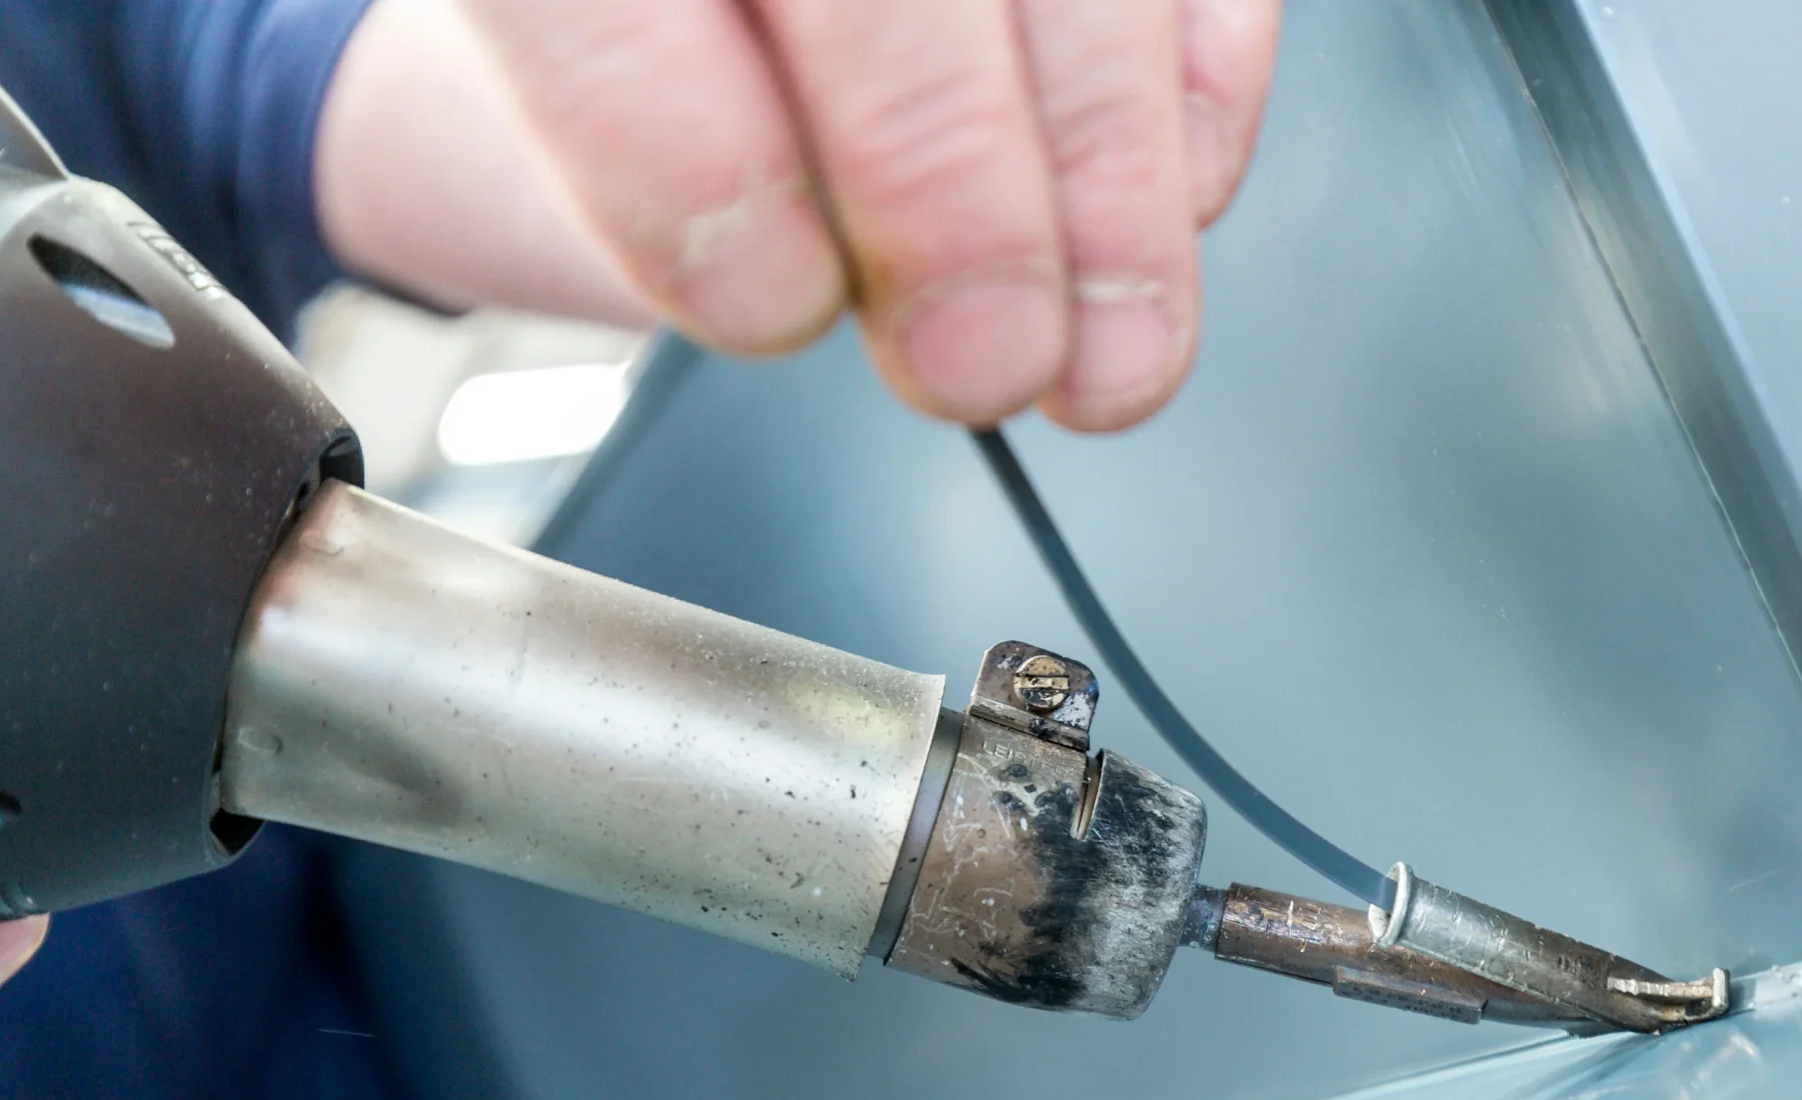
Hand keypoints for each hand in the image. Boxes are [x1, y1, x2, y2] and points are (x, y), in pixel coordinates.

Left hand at [317, 0, 1281, 432]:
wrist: (749, 2)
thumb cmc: (665, 34)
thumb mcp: (603, 93)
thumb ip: (676, 167)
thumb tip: (810, 278)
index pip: (600, 10)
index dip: (697, 166)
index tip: (771, 308)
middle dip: (953, 194)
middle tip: (981, 360)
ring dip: (1113, 181)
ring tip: (1104, 358)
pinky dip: (1202, 93)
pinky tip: (1178, 204)